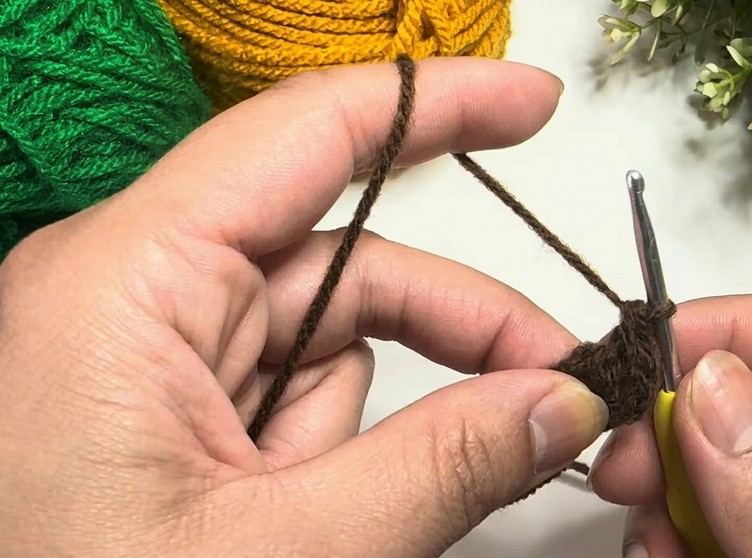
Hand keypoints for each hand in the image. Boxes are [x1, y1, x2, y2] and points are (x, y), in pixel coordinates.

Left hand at [0, 58, 609, 556]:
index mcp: (128, 282)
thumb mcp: (283, 553)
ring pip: (329, 343)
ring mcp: (151, 355)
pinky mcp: (166, 410)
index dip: (435, 106)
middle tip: (561, 385)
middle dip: (459, 325)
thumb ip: (439, 468)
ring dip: (372, 428)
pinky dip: (328, 457)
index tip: (534, 104)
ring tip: (331, 527)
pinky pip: (292, 398)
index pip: (306, 136)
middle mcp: (134, 295)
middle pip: (347, 260)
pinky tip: (299, 525)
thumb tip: (560, 403)